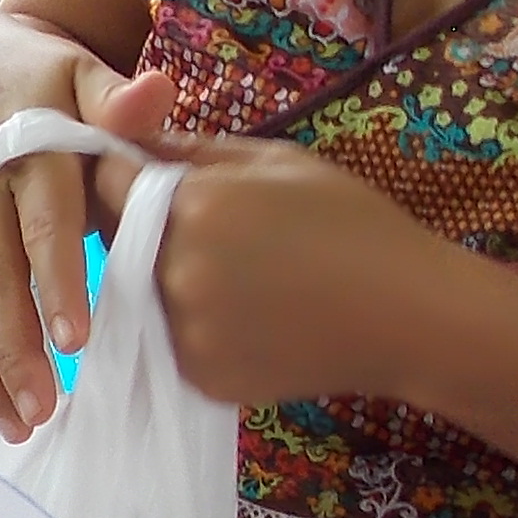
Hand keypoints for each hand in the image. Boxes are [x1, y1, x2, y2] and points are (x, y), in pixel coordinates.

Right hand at [0, 58, 177, 437]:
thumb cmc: (42, 76)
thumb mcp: (80, 70)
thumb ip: (117, 96)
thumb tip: (154, 97)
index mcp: (27, 150)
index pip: (43, 222)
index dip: (58, 279)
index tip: (77, 339)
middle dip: (15, 344)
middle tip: (44, 405)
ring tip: (17, 420)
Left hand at [146, 136, 473, 412]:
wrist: (408, 316)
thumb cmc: (354, 225)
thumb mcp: (279, 161)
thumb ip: (195, 150)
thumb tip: (133, 140)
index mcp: (194, 206)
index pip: (109, 185)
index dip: (123, 179)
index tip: (149, 182)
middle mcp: (177, 271)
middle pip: (120, 243)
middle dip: (143, 230)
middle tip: (208, 231)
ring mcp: (186, 332)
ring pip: (142, 296)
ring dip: (166, 282)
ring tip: (239, 276)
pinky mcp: (201, 377)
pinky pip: (172, 342)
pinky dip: (195, 328)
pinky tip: (250, 316)